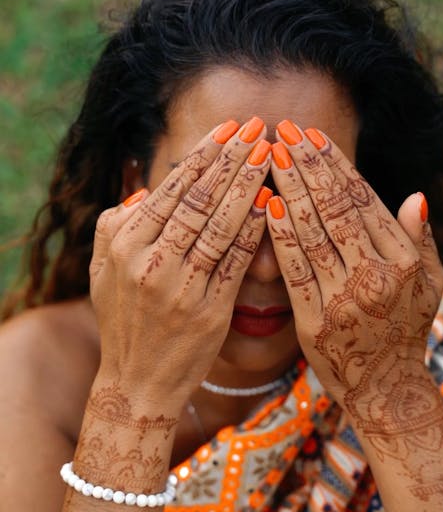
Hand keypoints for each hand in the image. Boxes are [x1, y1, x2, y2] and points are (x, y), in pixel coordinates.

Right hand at [89, 118, 270, 411]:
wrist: (136, 384)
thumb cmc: (123, 321)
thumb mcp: (102, 270)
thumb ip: (115, 224)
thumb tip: (145, 190)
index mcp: (126, 245)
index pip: (173, 189)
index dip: (204, 155)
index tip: (230, 127)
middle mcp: (151, 262)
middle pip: (200, 199)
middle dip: (233, 157)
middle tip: (259, 126)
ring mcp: (181, 287)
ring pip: (221, 225)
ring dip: (248, 184)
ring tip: (270, 152)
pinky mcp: (209, 311)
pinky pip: (235, 261)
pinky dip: (254, 230)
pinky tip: (271, 203)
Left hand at [267, 123, 442, 438]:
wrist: (386, 389)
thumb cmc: (405, 329)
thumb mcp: (429, 284)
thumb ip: (420, 239)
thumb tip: (414, 195)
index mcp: (403, 260)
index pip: (363, 200)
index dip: (335, 164)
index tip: (311, 136)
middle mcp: (377, 275)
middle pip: (335, 208)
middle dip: (306, 165)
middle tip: (282, 131)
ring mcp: (344, 299)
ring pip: (312, 233)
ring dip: (289, 189)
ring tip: (268, 156)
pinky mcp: (314, 322)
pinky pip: (294, 271)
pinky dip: (279, 237)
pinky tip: (266, 206)